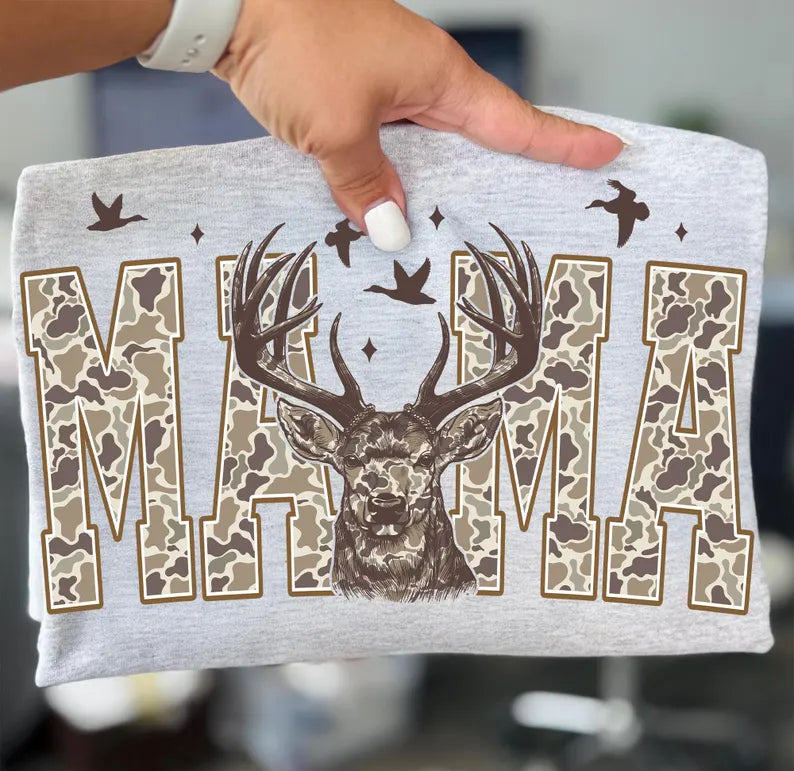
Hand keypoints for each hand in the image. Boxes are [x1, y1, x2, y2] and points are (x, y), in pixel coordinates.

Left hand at [214, 0, 623, 250]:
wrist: (231, 2)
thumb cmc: (294, 46)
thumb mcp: (336, 130)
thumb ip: (366, 185)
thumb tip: (391, 230)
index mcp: (437, 78)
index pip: (514, 120)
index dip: (561, 142)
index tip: (606, 152)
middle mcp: (420, 79)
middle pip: (481, 135)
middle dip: (513, 170)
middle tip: (548, 205)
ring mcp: (387, 84)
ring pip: (432, 145)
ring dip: (444, 182)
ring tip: (466, 225)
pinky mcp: (354, 93)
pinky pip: (391, 142)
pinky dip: (396, 174)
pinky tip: (391, 205)